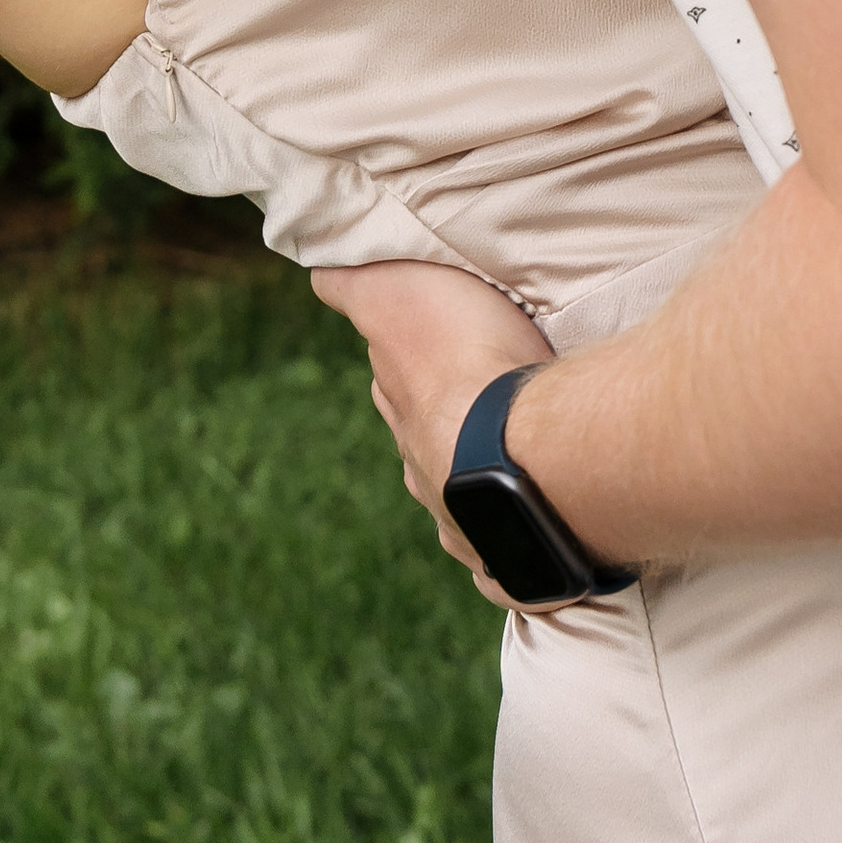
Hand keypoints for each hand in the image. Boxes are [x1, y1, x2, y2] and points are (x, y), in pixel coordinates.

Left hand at [309, 259, 550, 606]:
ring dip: (476, 491)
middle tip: (466, 415)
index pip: (393, 389)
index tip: (413, 361)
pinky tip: (517, 550)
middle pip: (423, 450)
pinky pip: (503, 566)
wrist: (522, 452)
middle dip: (437, 433)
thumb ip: (359, 291)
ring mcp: (469, 525)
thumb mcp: (400, 298)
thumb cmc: (467, 366)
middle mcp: (429, 475)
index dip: (403, 371)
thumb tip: (319, 276)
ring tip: (505, 476)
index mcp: (405, 416)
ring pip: (461, 507)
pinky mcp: (516, 562)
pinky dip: (507, 553)